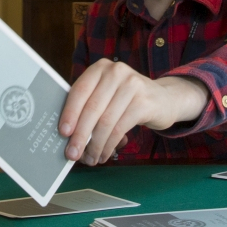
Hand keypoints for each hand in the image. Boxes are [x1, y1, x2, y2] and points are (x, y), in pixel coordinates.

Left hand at [57, 59, 207, 164]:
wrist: (164, 98)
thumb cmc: (126, 99)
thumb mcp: (106, 94)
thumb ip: (88, 106)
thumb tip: (68, 135)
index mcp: (100, 68)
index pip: (80, 90)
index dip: (69, 113)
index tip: (62, 133)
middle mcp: (116, 72)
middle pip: (92, 108)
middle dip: (80, 134)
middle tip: (72, 154)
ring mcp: (132, 85)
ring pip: (106, 121)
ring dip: (95, 145)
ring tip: (89, 159)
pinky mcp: (144, 102)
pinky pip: (120, 129)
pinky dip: (109, 145)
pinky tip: (104, 154)